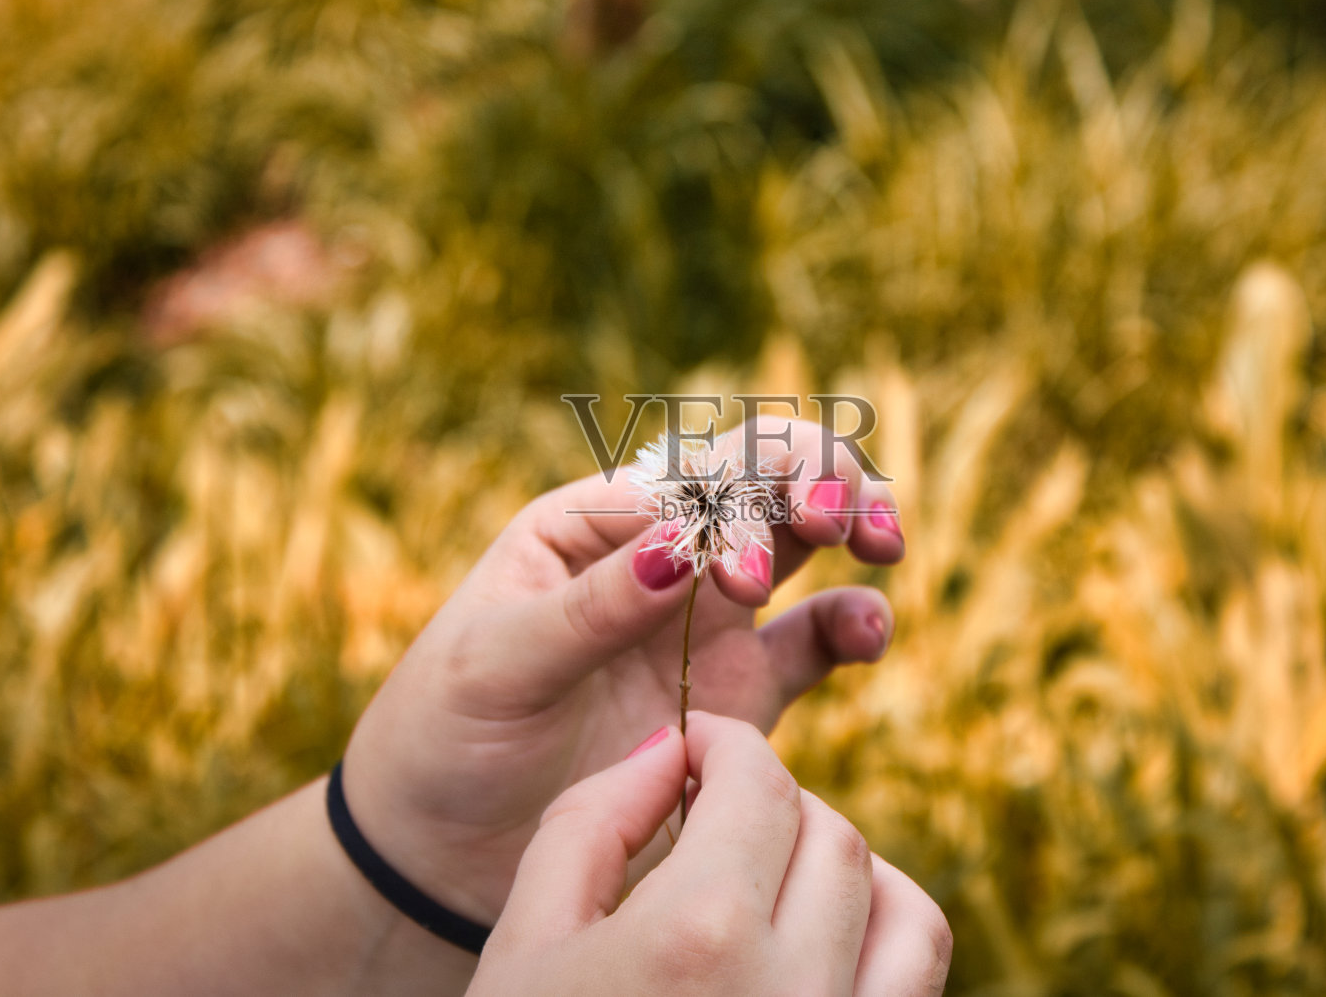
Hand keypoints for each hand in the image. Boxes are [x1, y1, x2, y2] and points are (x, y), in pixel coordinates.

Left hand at [342, 418, 905, 925]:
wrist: (444, 852)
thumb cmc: (444, 738)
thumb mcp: (496, 665)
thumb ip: (589, 609)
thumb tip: (677, 548)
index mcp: (592, 525)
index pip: (689, 477)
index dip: (736, 506)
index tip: (736, 583)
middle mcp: (658, 557)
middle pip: (760, 478)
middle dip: (817, 474)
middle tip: (842, 519)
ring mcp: (705, 622)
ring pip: (803, 542)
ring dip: (854, 522)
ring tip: (881, 545)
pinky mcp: (740, 694)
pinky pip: (816, 642)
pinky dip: (854, 624)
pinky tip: (870, 634)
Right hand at [471, 713, 951, 995]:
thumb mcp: (523, 946)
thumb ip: (590, 824)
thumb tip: (668, 747)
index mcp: (698, 939)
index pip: (759, 784)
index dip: (729, 745)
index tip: (701, 744)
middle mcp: (793, 993)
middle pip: (833, 835)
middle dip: (778, 802)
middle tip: (718, 810)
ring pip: (904, 910)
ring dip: (850, 868)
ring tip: (779, 869)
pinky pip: (916, 990)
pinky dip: (889, 940)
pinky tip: (818, 943)